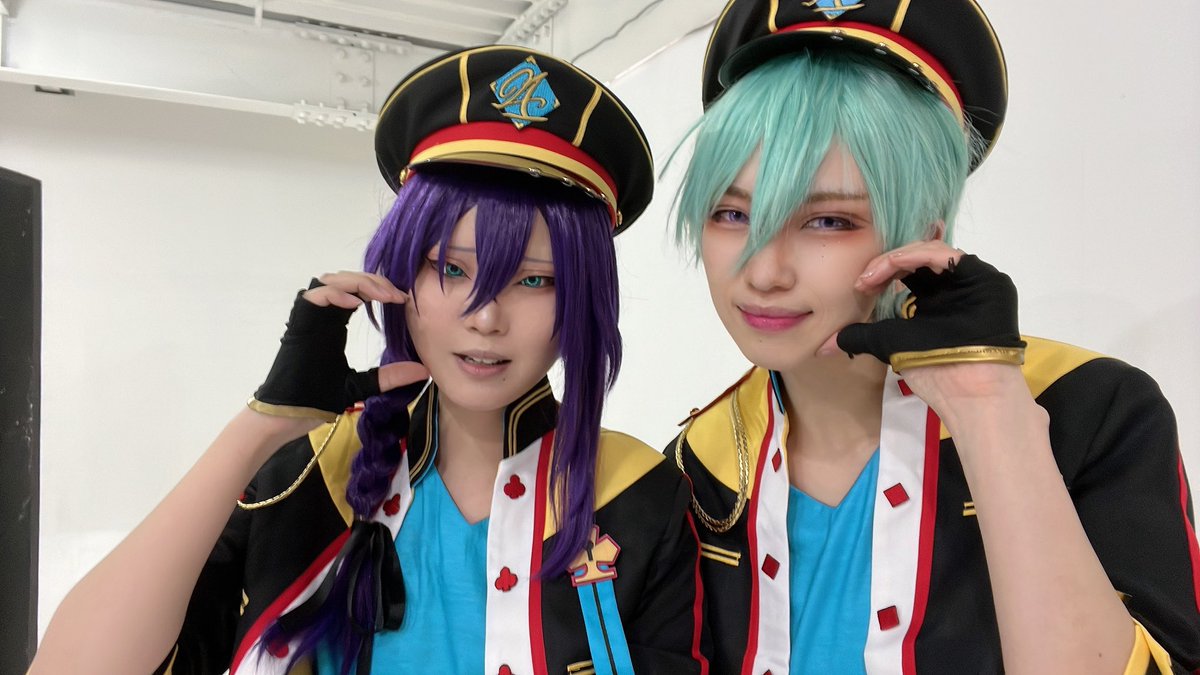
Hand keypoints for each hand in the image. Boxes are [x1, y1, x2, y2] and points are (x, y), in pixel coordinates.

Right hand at [250, 272, 427, 420]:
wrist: (288, 417)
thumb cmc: (316, 400)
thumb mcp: (361, 385)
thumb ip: (388, 376)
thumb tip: (423, 371)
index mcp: (333, 324)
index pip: (357, 292)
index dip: (380, 289)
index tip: (402, 300)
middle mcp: (321, 316)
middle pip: (346, 279)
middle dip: (373, 281)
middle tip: (396, 295)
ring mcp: (308, 318)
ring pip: (330, 280)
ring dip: (358, 282)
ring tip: (381, 296)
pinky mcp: (298, 325)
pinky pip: (314, 296)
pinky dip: (336, 294)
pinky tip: (357, 304)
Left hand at [825, 241, 1024, 371]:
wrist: (964, 389)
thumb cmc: (931, 368)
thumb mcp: (886, 344)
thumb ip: (858, 337)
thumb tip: (823, 347)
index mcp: (933, 298)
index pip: (906, 270)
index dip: (880, 271)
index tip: (860, 285)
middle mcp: (952, 286)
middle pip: (917, 256)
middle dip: (886, 262)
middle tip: (864, 279)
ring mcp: (969, 280)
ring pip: (929, 250)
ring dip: (897, 258)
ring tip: (875, 275)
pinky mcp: (983, 277)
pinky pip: (948, 255)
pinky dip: (918, 255)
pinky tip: (896, 265)